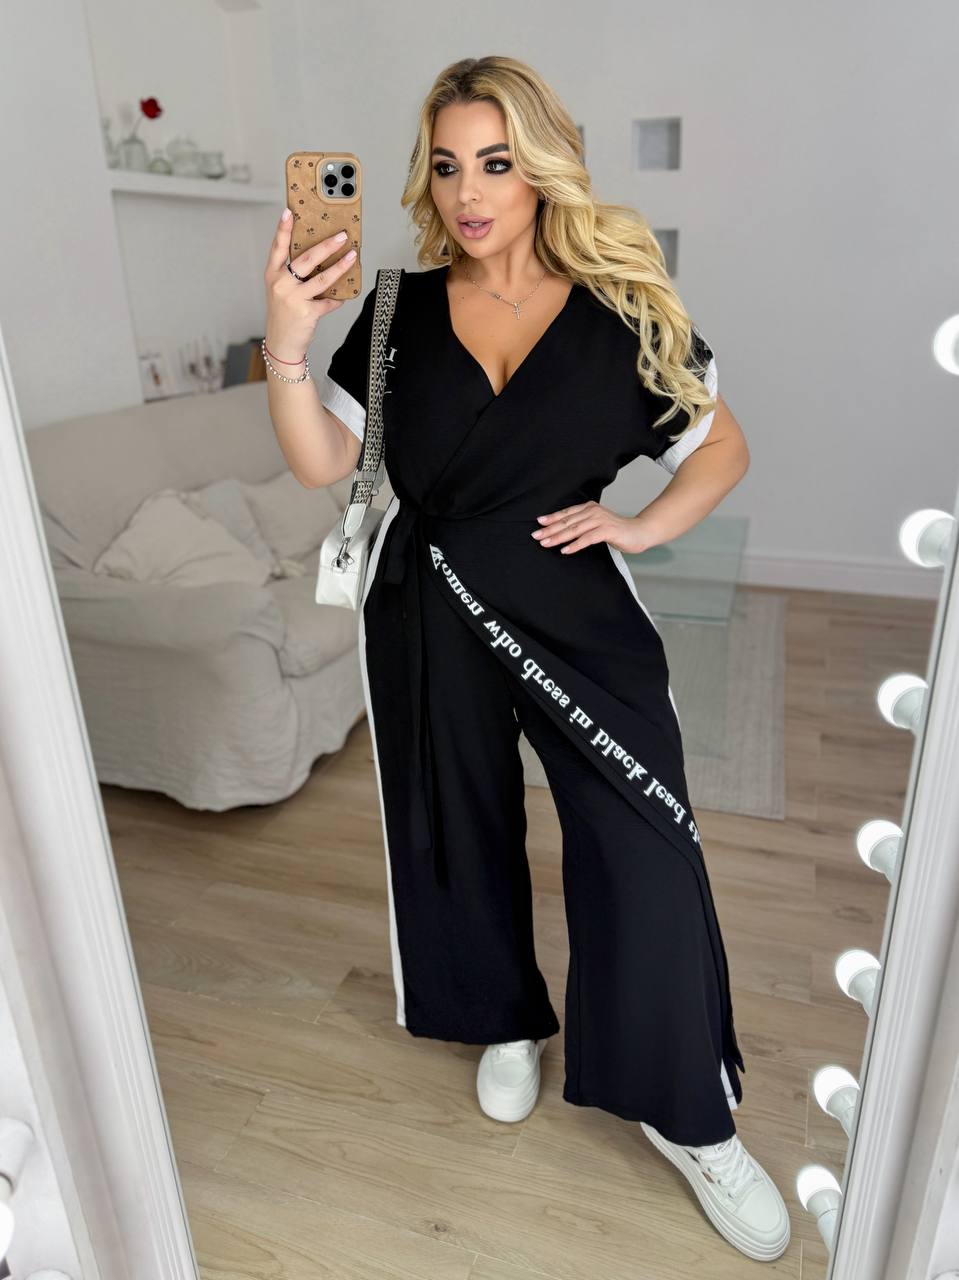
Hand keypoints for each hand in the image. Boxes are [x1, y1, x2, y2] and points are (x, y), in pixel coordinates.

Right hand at [262, 210, 357, 361]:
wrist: (282, 343)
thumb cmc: (284, 313)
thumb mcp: (281, 290)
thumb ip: (293, 274)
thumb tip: (321, 255)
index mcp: (273, 275)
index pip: (278, 247)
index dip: (283, 229)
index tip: (289, 212)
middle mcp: (281, 284)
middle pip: (307, 259)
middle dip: (327, 245)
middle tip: (341, 235)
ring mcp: (294, 299)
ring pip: (322, 278)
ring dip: (340, 266)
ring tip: (352, 256)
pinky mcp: (307, 313)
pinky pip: (329, 302)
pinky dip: (337, 299)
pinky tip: (343, 296)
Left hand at [530, 501, 658, 555]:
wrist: (639, 532)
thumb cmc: (617, 530)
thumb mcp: (597, 525)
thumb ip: (583, 525)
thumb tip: (563, 531)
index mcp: (589, 508)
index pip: (567, 513)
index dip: (552, 518)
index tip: (539, 523)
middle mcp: (593, 511)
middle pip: (568, 521)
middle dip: (550, 529)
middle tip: (536, 536)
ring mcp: (600, 520)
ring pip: (575, 529)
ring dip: (558, 537)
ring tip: (546, 543)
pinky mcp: (607, 531)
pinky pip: (587, 539)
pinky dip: (575, 545)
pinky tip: (565, 550)